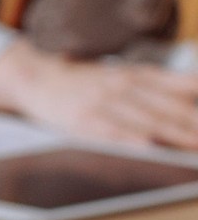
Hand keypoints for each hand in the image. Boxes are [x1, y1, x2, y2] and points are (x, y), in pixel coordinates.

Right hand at [0, 38, 197, 150]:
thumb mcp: (125, 73)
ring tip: (193, 145)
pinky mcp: (82, 120)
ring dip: (172, 135)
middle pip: (166, 109)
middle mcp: (122, 85)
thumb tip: (195, 89)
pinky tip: (147, 146)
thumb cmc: (86, 80)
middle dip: (192, 125)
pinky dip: (129, 139)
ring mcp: (102, 103)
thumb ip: (160, 83)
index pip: (179, 90)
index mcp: (136, 74)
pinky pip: (110, 132)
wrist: (37, 77)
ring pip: (144, 120)